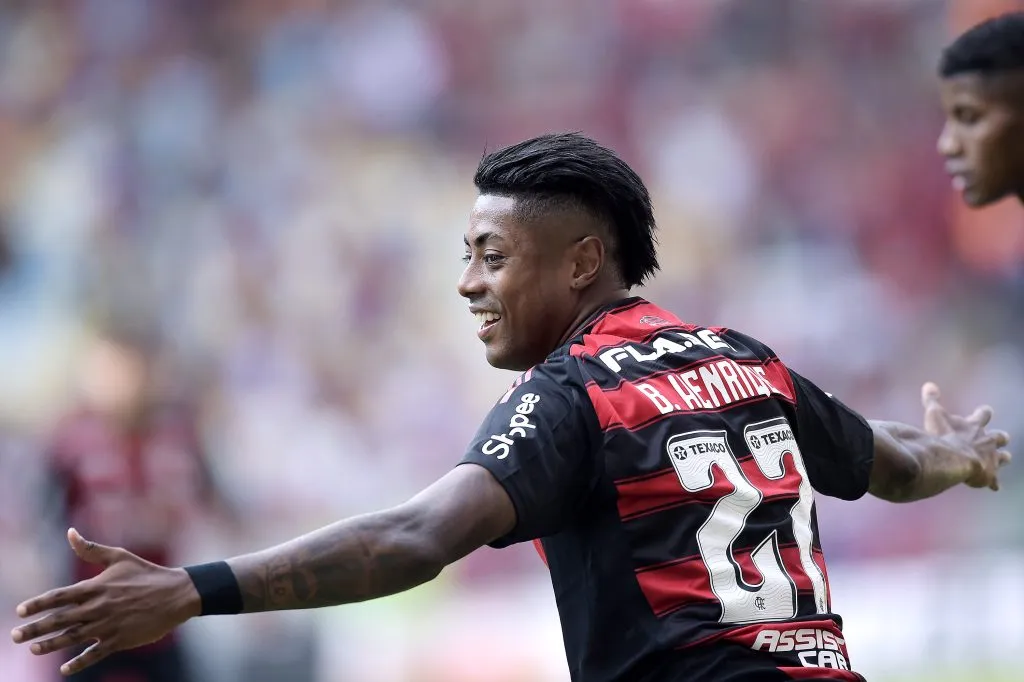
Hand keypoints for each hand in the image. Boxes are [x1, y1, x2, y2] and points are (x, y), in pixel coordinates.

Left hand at [10, 528, 200, 675]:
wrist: (177, 594)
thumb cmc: (147, 573)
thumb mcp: (120, 557)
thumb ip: (92, 549)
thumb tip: (70, 533)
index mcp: (97, 587)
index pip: (61, 596)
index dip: (39, 603)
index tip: (20, 611)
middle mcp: (99, 607)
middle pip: (61, 619)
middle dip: (36, 628)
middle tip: (15, 636)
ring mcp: (109, 625)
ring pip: (73, 637)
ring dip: (51, 644)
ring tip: (33, 649)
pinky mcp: (121, 639)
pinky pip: (95, 653)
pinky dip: (79, 661)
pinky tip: (65, 668)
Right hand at [921, 382, 1011, 489]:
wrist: (955, 458)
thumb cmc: (944, 436)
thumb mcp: (934, 414)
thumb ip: (931, 399)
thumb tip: (928, 384)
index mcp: (974, 425)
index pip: (983, 414)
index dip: (983, 413)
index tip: (985, 411)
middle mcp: (987, 440)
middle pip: (1000, 437)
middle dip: (999, 437)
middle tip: (1000, 438)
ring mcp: (990, 458)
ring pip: (1003, 458)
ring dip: (1002, 458)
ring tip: (1004, 459)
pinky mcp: (989, 475)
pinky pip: (994, 481)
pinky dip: (993, 483)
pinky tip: (994, 487)